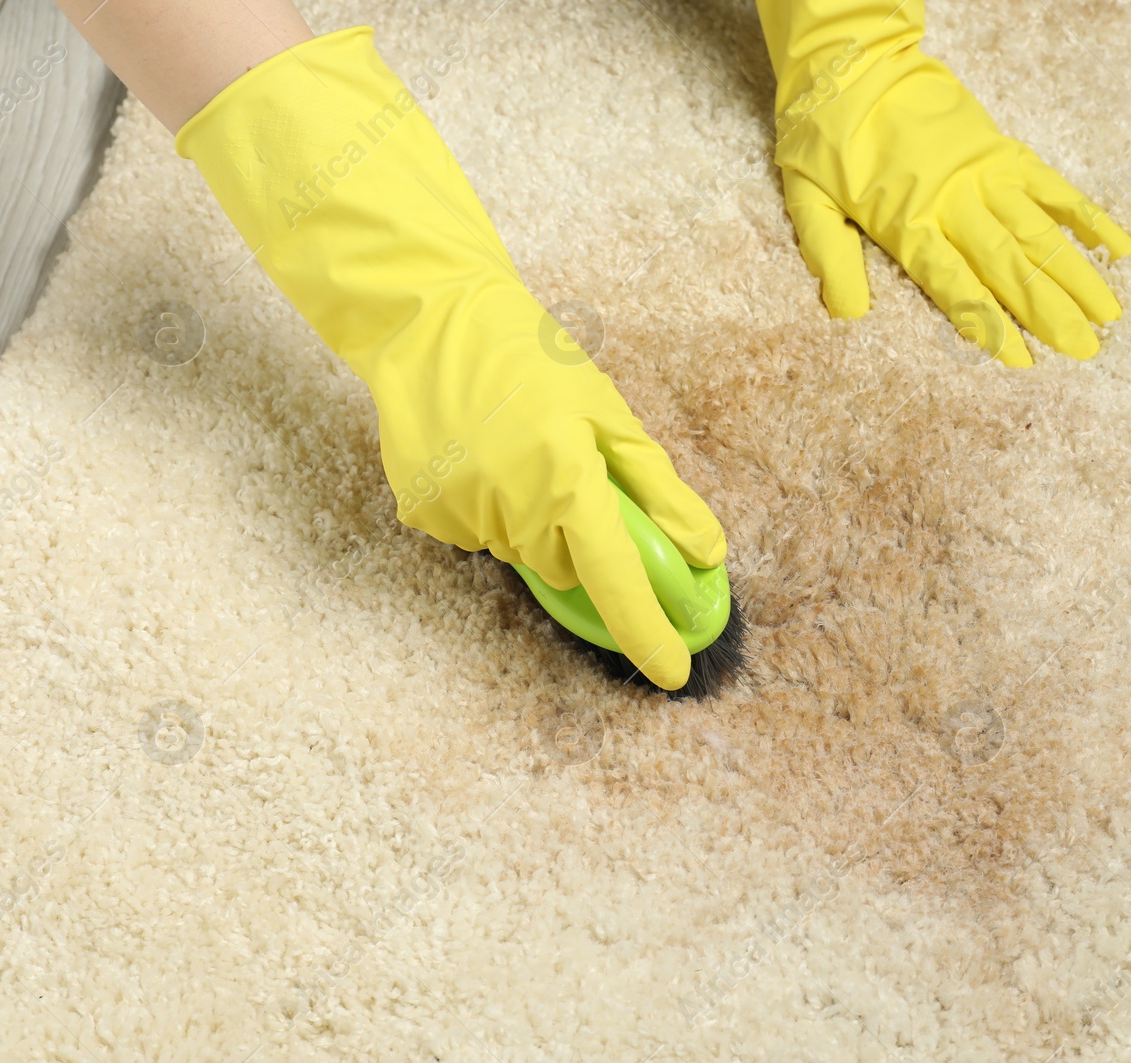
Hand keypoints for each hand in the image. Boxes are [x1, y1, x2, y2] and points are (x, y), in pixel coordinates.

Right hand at [176, 27, 723, 688]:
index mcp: (567, 481)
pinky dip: (491, 510)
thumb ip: (658, 490)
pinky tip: (480, 457)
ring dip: (535, 522)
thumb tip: (706, 552)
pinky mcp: (424, 514)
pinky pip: (479, 536)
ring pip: (523, 554)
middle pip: (569, 569)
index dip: (647, 631)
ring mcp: (461, 515)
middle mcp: (512, 509)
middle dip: (582, 538)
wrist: (429, 322)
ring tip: (517, 451)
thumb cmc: (532, 359)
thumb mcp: (608, 414)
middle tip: (569, 473)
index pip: (616, 580)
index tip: (673, 673)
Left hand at [757, 0, 1130, 365]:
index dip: (990, 323)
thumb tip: (846, 314)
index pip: (955, 285)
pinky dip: (1087, 217)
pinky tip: (1119, 248)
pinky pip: (1053, 187)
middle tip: (1086, 350)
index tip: (1023, 360)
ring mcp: (985, 175)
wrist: (853, 61)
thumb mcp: (806, 199)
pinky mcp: (1003, 151)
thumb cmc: (824, 135)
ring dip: (1076, 274)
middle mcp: (954, 202)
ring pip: (1039, 231)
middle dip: (1049, 311)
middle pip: (1009, 265)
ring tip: (1108, 315)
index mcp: (907, 222)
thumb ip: (828, 256)